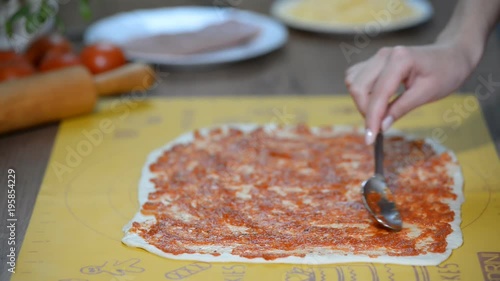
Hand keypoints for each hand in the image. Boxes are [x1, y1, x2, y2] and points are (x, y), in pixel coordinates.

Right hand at [345, 43, 475, 144]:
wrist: (451, 56)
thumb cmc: (445, 73)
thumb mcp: (427, 94)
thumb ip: (401, 108)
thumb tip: (381, 126)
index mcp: (400, 59)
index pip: (378, 94)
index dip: (372, 118)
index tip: (370, 139)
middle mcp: (384, 55)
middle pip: (358, 87)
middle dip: (364, 110)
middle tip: (378, 126)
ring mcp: (377, 57)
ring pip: (353, 82)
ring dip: (361, 101)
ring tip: (379, 112)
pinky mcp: (373, 61)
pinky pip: (356, 77)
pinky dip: (361, 93)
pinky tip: (375, 101)